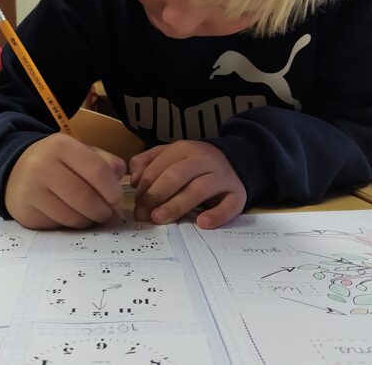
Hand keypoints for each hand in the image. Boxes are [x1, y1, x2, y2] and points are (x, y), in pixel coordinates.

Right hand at [5, 133, 125, 228]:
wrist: (16, 170)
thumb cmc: (58, 161)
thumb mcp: (81, 152)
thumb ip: (105, 164)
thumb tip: (118, 186)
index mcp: (61, 145)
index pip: (97, 170)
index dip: (113, 190)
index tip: (118, 200)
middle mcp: (42, 165)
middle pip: (86, 197)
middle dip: (103, 210)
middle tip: (107, 213)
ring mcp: (31, 190)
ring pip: (73, 217)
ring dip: (88, 220)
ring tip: (90, 214)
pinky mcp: (25, 212)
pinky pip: (58, 226)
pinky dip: (71, 225)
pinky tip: (71, 215)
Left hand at [130, 140, 246, 228]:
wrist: (236, 161)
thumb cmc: (195, 164)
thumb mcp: (171, 155)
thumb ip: (148, 162)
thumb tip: (134, 180)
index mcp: (184, 149)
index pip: (159, 167)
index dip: (144, 187)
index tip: (136, 205)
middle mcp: (203, 160)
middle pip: (176, 176)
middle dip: (155, 196)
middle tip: (143, 215)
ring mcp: (222, 176)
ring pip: (199, 189)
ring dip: (177, 205)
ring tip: (159, 219)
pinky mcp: (238, 193)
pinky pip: (229, 204)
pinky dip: (217, 214)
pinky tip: (202, 223)